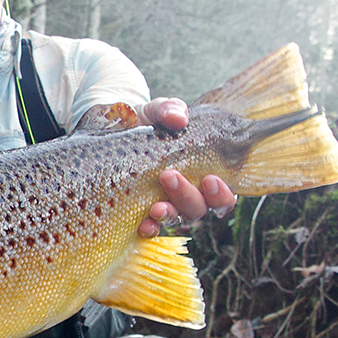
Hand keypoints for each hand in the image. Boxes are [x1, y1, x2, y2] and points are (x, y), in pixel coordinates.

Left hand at [137, 97, 236, 236]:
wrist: (114, 127)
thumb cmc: (148, 122)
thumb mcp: (158, 111)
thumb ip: (170, 110)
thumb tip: (179, 118)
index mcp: (202, 171)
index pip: (223, 194)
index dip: (223, 194)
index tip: (211, 179)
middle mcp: (187, 192)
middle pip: (200, 208)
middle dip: (189, 196)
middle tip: (169, 176)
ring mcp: (165, 201)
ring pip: (177, 217)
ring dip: (170, 213)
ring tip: (157, 206)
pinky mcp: (141, 209)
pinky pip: (151, 226)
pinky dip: (150, 228)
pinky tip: (144, 224)